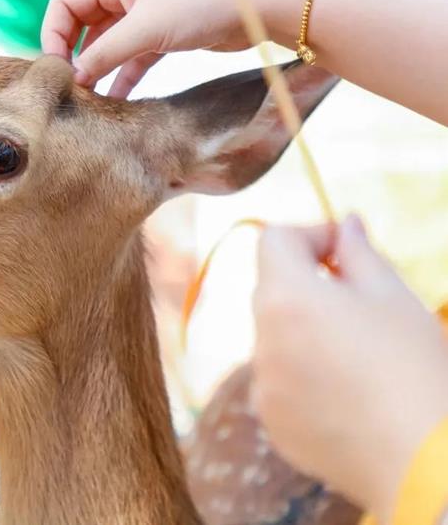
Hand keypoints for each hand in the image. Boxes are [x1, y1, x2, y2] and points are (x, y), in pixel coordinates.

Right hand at [40, 0, 306, 97]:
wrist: (256, 8)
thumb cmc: (200, 5)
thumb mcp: (145, 30)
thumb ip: (105, 54)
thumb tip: (75, 78)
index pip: (64, 2)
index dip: (53, 32)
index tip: (57, 66)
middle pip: (81, 24)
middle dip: (72, 54)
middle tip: (69, 86)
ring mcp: (144, 15)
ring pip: (106, 44)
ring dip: (97, 69)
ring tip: (89, 99)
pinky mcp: (162, 35)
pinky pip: (130, 58)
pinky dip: (121, 77)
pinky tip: (115, 101)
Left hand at [252, 214, 447, 521]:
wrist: (423, 461)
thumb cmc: (415, 367)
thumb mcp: (393, 295)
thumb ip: (358, 252)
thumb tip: (344, 223)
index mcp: (284, 298)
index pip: (273, 240)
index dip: (310, 236)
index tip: (345, 252)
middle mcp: (260, 339)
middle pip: (272, 289)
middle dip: (309, 285)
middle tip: (363, 303)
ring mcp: (262, 386)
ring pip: (276, 338)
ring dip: (306, 333)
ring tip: (362, 356)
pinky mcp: (273, 422)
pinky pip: (280, 383)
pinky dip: (305, 377)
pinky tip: (352, 394)